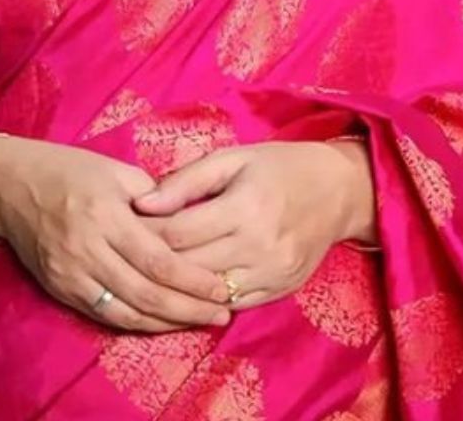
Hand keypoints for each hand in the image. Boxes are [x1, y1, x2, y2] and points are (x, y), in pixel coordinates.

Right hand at [0, 137, 233, 332]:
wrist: (8, 185)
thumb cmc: (67, 169)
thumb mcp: (113, 169)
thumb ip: (153, 196)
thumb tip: (190, 221)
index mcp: (105, 214)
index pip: (158, 258)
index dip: (193, 280)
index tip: (222, 288)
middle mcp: (87, 248)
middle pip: (146, 292)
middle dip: (188, 309)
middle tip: (223, 313)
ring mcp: (70, 273)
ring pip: (126, 312)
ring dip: (167, 323)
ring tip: (200, 323)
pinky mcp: (59, 288)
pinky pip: (104, 314)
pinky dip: (136, 323)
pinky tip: (160, 322)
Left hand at [134, 140, 375, 310]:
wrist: (338, 190)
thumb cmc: (278, 166)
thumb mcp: (231, 158)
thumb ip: (185, 181)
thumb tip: (140, 204)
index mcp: (245, 207)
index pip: (179, 233)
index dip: (146, 234)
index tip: (124, 228)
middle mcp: (259, 246)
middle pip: (189, 267)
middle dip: (154, 263)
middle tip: (128, 254)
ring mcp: (272, 274)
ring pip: (207, 293)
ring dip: (176, 287)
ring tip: (150, 274)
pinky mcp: (280, 291)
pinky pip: (232, 305)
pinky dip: (205, 300)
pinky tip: (185, 289)